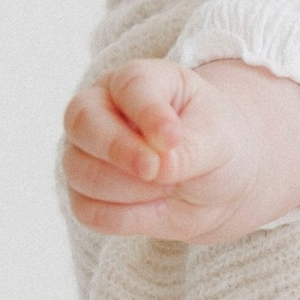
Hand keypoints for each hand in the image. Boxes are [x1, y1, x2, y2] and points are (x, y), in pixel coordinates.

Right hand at [60, 53, 299, 242]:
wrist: (219, 185)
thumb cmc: (214, 145)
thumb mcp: (218, 140)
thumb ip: (190, 149)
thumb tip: (158, 168)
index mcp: (136, 81)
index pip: (128, 86)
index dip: (147, 113)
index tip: (172, 138)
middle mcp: (100, 110)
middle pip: (82, 123)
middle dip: (118, 150)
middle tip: (154, 170)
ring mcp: (86, 153)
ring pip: (81, 171)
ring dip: (129, 189)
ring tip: (170, 187)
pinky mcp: (85, 194)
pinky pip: (88, 211)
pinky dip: (125, 217)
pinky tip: (155, 208)